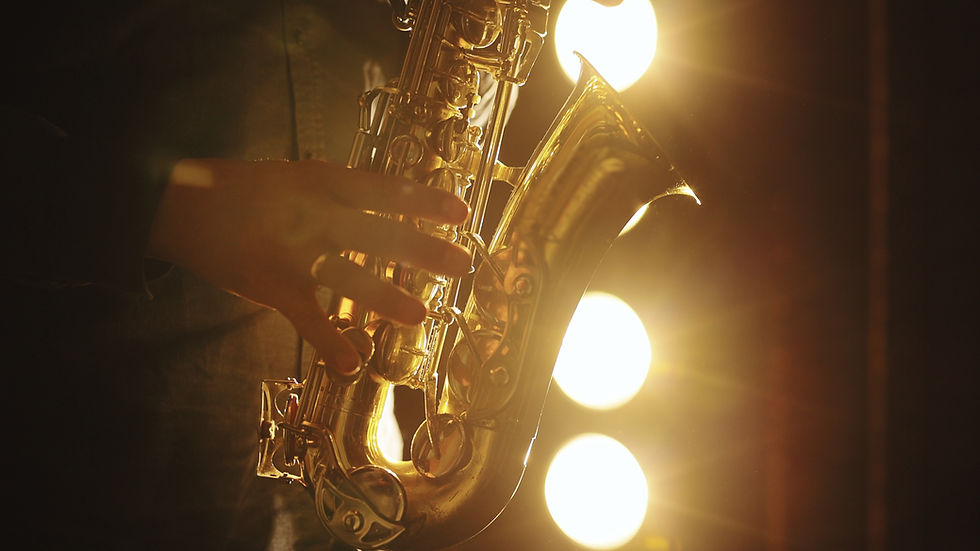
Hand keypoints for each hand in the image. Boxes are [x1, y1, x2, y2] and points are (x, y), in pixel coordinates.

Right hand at [147, 158, 470, 372]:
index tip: (462, 212)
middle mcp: (314, 216)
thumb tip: (388, 202)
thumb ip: (340, 192)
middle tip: (463, 264)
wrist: (183, 205)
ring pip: (349, 278)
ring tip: (422, 316)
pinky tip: (352, 365)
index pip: (385, 190)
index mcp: (322, 183)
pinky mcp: (274, 287)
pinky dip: (329, 345)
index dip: (425, 201)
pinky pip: (307, 321)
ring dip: (388, 298)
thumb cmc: (247, 189)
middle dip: (424, 251)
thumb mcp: (297, 176)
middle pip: (379, 235)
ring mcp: (294, 254)